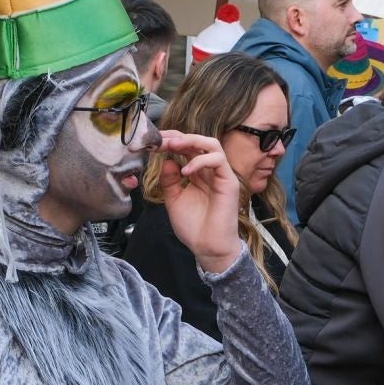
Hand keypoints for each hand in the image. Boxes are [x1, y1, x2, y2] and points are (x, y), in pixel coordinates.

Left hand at [153, 129, 244, 273]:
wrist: (207, 247)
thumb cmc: (193, 227)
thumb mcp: (173, 200)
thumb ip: (169, 181)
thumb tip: (166, 161)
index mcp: (197, 173)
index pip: (186, 148)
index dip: (171, 141)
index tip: (154, 142)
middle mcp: (209, 170)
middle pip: (198, 141)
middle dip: (178, 137)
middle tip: (160, 140)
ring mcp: (221, 174)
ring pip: (212, 144)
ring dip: (191, 141)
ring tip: (173, 146)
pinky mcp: (229, 181)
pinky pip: (218, 160)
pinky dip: (200, 161)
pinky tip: (185, 171)